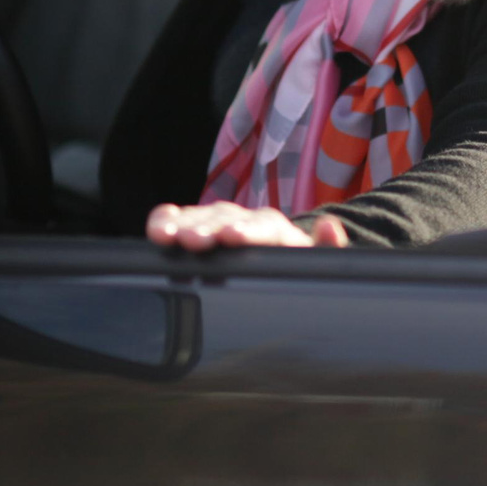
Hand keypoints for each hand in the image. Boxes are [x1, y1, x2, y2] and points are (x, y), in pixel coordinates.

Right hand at [145, 202, 350, 250]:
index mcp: (280, 232)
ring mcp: (223, 220)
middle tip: (193, 242)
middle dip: (209, 230)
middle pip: (227, 219)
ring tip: (164, 237)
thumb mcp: (318, 265)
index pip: (266, 226)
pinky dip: (168, 220)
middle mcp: (249, 221)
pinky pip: (182, 218)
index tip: (232, 237)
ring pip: (202, 217)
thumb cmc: (299, 268)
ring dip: (182, 225)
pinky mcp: (202, 226)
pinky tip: (156, 230)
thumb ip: (330, 251)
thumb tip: (330, 226)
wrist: (285, 260)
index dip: (249, 231)